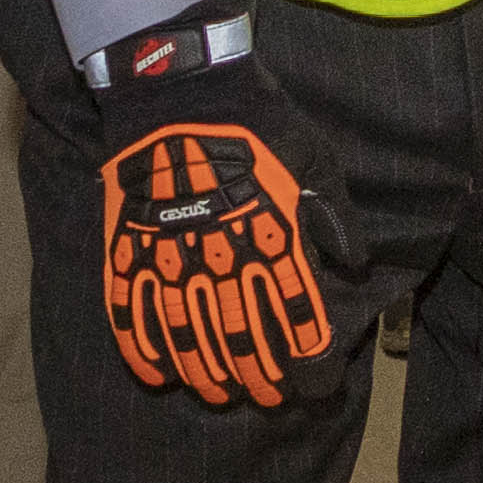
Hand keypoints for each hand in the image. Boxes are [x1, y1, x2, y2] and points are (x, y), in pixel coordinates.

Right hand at [85, 0, 348, 407]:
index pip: (295, 310)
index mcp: (271, 232)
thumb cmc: (258, 120)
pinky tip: (158, 374)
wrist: (181, 85)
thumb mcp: (315, 159)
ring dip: (206, 369)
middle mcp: (222, 250)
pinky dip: (143, 346)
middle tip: (267, 398)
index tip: (314, 384)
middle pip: (241, 329)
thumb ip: (332, 216)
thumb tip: (353, 265)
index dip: (306, 354)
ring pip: (188, 329)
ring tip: (220, 395)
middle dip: (258, 372)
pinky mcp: (130, 242)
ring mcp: (171, 249)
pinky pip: (131, 307)